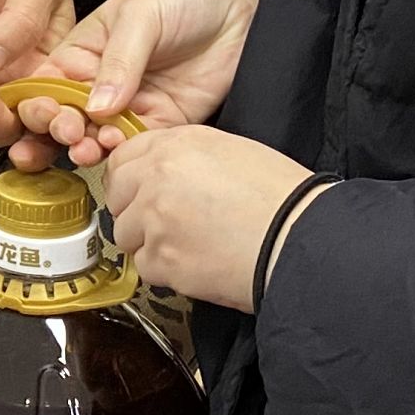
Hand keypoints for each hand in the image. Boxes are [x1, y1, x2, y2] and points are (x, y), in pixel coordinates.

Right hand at [11, 0, 259, 167]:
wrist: (244, 8)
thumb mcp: (142, 14)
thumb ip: (119, 59)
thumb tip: (95, 106)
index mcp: (83, 50)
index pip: (48, 82)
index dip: (39, 101)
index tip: (44, 112)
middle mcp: (100, 82)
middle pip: (65, 116)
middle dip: (58, 129)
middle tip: (67, 130)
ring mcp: (130, 106)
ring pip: (95, 137)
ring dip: (86, 146)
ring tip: (88, 146)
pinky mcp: (161, 123)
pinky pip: (135, 147)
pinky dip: (122, 153)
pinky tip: (118, 147)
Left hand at [106, 125, 311, 311]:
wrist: (298, 239)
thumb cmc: (279, 197)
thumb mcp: (230, 151)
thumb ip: (184, 156)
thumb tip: (158, 172)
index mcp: (175, 145)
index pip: (122, 159)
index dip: (131, 180)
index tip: (141, 192)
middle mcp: (156, 177)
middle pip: (116, 199)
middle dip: (136, 212)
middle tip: (169, 223)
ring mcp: (154, 219)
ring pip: (127, 236)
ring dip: (150, 243)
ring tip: (190, 244)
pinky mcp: (161, 259)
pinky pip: (146, 267)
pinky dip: (166, 270)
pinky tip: (197, 262)